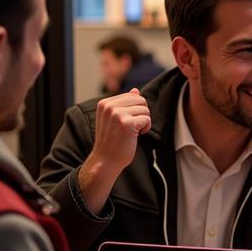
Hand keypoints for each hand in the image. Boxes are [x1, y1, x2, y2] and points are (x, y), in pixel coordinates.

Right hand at [77, 88, 151, 213]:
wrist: (106, 160)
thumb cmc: (111, 141)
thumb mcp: (114, 119)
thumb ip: (124, 104)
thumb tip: (136, 90)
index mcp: (105, 103)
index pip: (132, 96)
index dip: (135, 109)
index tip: (127, 122)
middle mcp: (109, 106)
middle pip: (140, 100)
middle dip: (141, 114)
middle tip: (133, 127)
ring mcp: (117, 114)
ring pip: (145, 109)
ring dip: (144, 121)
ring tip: (133, 132)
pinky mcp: (127, 123)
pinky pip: (147, 119)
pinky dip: (146, 128)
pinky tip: (136, 135)